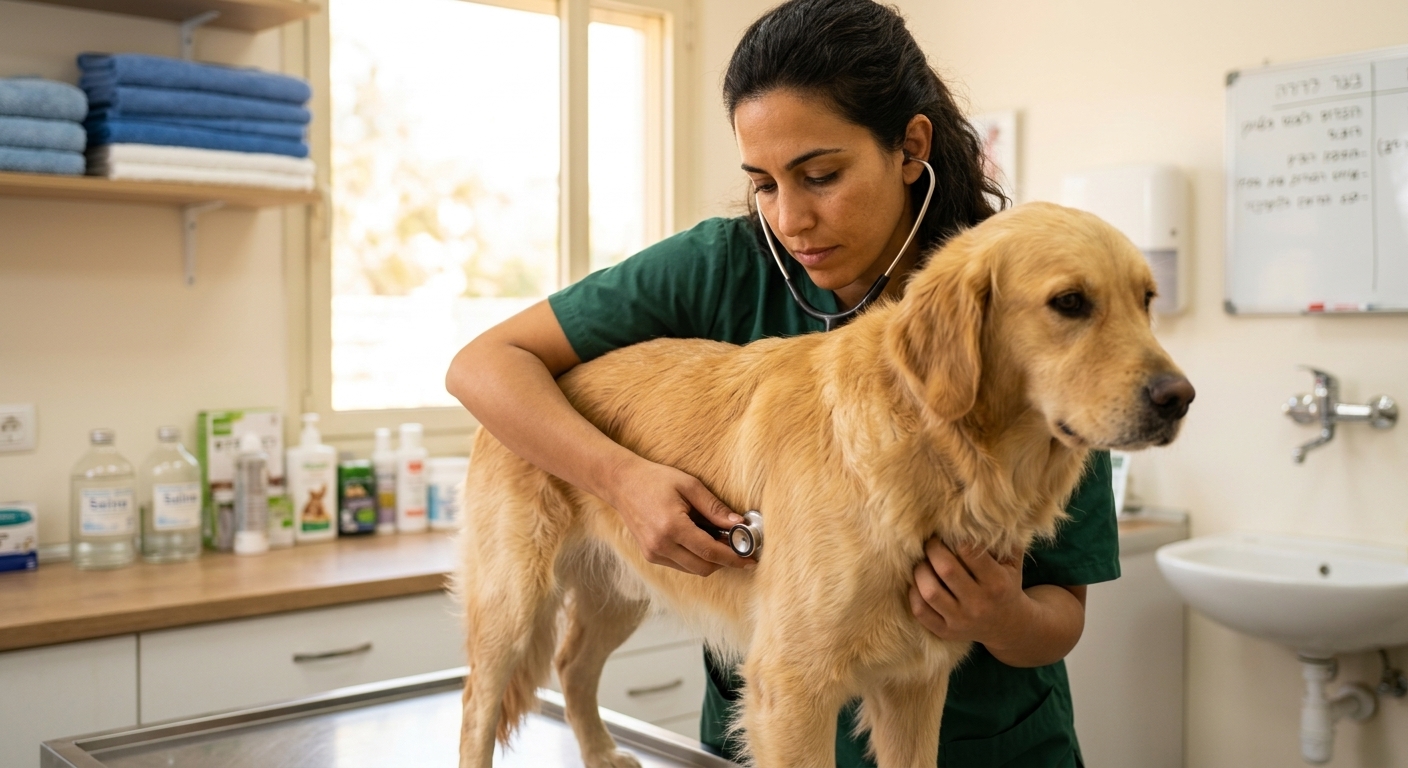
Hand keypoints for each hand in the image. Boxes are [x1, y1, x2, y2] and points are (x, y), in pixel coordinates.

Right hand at [606, 455, 754, 575]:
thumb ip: (715, 507)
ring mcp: (653, 553)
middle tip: (739, 549)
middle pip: (703, 567)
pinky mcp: (650, 555)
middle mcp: (660, 545)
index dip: (733, 558)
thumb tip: (739, 524)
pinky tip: (701, 540)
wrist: (621, 483)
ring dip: (710, 560)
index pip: (710, 552)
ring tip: (720, 540)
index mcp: (672, 527)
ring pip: (692, 569)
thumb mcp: (689, 486)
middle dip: (724, 562)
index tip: (750, 559)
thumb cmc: (655, 480)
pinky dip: (695, 558)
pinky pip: (680, 564)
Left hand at [908, 538, 1029, 647]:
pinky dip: (913, 594)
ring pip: (930, 592)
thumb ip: (1003, 540)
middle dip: (933, 550)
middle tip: (930, 542)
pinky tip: (918, 582)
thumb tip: (985, 514)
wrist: (1009, 626)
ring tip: (922, 562)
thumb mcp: (1013, 564)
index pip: (969, 554)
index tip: (948, 533)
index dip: (955, 539)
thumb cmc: (1006, 586)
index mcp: (997, 584)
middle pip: (946, 570)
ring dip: (920, 571)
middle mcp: (979, 604)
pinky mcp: (946, 632)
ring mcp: (961, 621)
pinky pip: (920, 612)